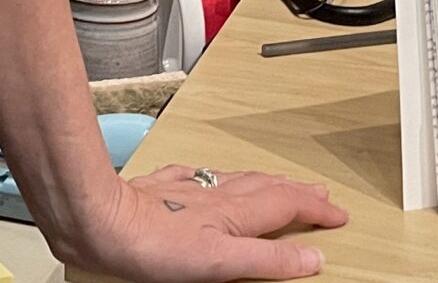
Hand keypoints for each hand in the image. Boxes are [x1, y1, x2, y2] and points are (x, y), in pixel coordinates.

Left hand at [65, 164, 347, 280]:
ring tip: (278, 182)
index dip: (315, 210)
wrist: (100, 218)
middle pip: (266, 188)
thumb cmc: (152, 245)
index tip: (337, 215)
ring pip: (236, 180)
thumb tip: (311, 258)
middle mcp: (214, 195)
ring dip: (263, 182)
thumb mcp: (221, 261)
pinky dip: (214, 177)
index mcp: (234, 212)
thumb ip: (267, 259)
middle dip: (296, 191)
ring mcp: (186, 189)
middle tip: (319, 194)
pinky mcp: (160, 188)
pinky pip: (196, 176)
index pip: (286, 205)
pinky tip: (205, 176)